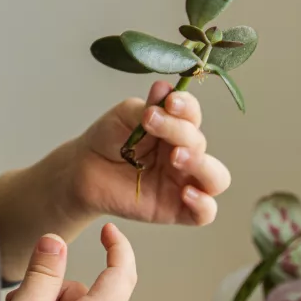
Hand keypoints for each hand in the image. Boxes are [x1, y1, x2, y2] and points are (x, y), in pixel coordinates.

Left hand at [70, 80, 231, 226]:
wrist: (84, 169)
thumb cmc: (108, 140)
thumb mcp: (125, 116)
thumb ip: (148, 106)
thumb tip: (164, 87)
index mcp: (176, 128)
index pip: (192, 115)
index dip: (186, 107)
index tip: (169, 101)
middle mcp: (186, 153)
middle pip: (200, 143)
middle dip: (180, 132)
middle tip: (153, 124)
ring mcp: (183, 182)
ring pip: (216, 178)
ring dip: (200, 164)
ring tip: (175, 156)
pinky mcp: (177, 209)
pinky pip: (204, 213)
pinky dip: (203, 204)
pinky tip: (186, 193)